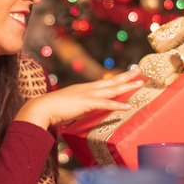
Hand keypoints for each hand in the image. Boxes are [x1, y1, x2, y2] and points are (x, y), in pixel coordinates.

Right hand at [14, 68, 143, 129]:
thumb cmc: (53, 109)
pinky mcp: (87, 103)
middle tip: (140, 71)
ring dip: (127, 86)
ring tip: (140, 83)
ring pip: (112, 89)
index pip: (104, 82)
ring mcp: (88, 95)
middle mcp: (88, 89)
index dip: (117, 79)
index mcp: (84, 89)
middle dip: (127, 77)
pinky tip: (128, 106)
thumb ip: (81, 108)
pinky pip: (106, 104)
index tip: (127, 75)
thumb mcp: (71, 107)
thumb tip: (86, 112)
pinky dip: (118, 105)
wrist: (42, 108)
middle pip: (111, 81)